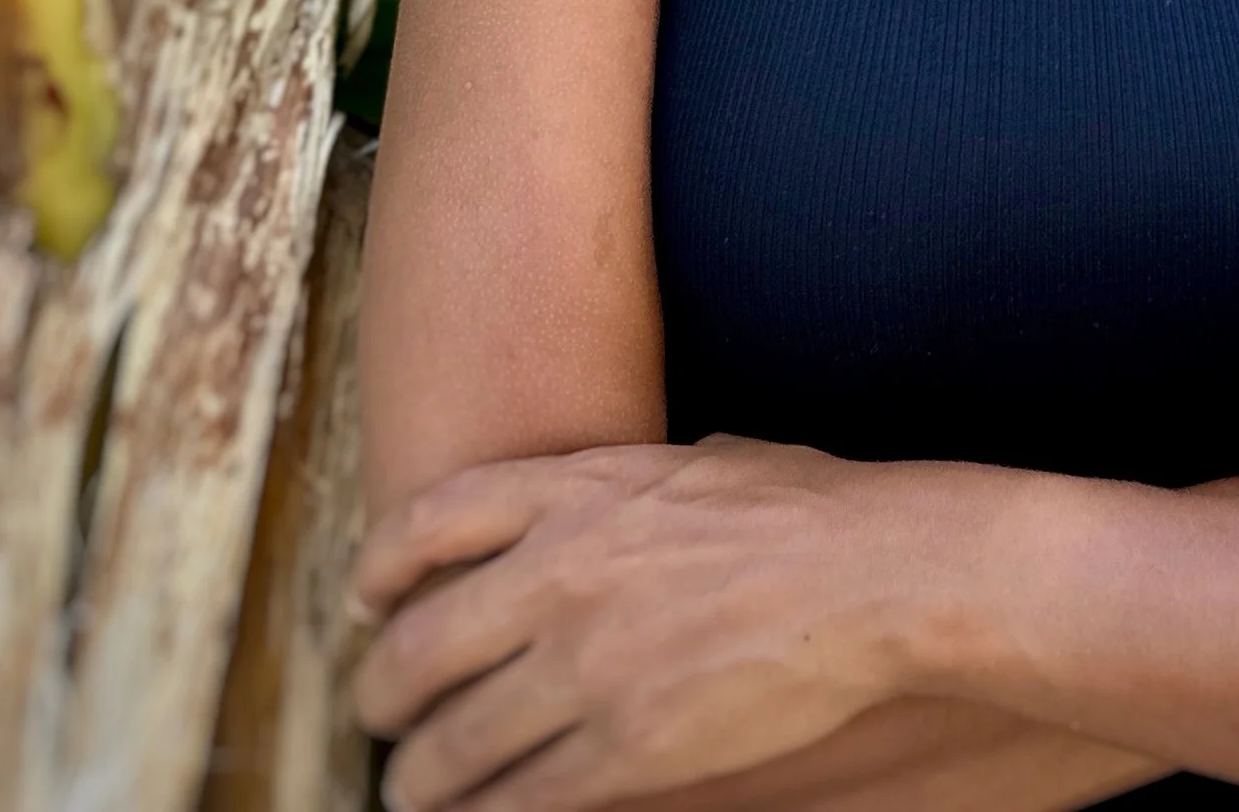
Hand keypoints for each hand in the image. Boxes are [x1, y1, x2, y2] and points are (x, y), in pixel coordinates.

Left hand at [350, 435, 964, 810]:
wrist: (872, 573)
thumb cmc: (801, 507)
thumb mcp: (689, 461)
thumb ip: (620, 485)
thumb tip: (593, 504)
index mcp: (577, 488)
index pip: (427, 523)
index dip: (378, 571)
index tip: (367, 602)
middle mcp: (561, 572)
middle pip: (416, 648)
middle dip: (381, 695)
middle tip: (382, 714)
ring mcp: (588, 664)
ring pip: (451, 744)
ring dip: (417, 779)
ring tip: (412, 792)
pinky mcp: (626, 747)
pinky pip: (519, 801)